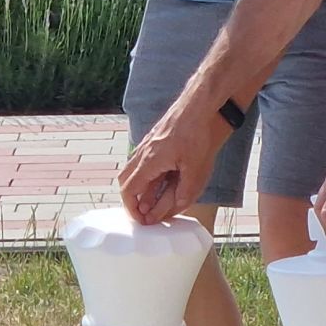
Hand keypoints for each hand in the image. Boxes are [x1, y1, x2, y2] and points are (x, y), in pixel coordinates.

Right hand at [119, 99, 225, 225]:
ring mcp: (147, 144)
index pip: (129, 191)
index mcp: (149, 161)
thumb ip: (184, 193)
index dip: (132, 209)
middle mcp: (143, 152)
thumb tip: (173, 209)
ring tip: (157, 200)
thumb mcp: (195, 170)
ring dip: (142, 187)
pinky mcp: (155, 138)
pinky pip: (143, 161)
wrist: (200, 104)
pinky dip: (148, 175)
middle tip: (146, 213)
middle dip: (133, 200)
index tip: (142, 220)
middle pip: (126, 181)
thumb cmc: (197, 133)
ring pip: (134, 170)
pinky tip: (164, 179)